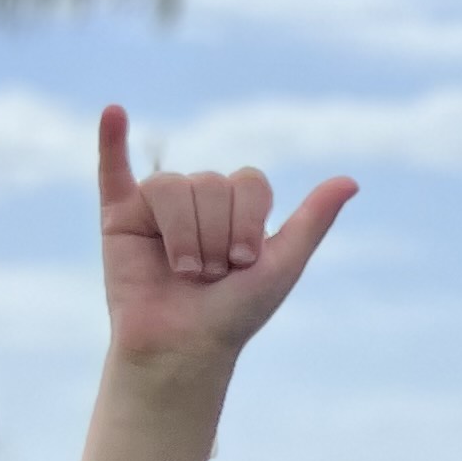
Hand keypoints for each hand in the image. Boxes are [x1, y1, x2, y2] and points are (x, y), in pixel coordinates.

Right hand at [96, 106, 355, 377]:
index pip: (249, 181)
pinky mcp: (119, 214)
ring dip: (183, 236)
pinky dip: (110, 140)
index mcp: (239, 206)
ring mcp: (157, 204)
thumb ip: (313, 221)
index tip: (245, 263)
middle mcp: (200, 199)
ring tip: (183, 271)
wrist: (183, 347)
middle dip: (215, 235)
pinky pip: (112, 169)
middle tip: (210, 274)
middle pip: (211, 182)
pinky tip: (113, 113)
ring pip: (170, 184)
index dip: (248, 222)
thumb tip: (351, 180)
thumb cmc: (236, 312)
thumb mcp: (283, 265)